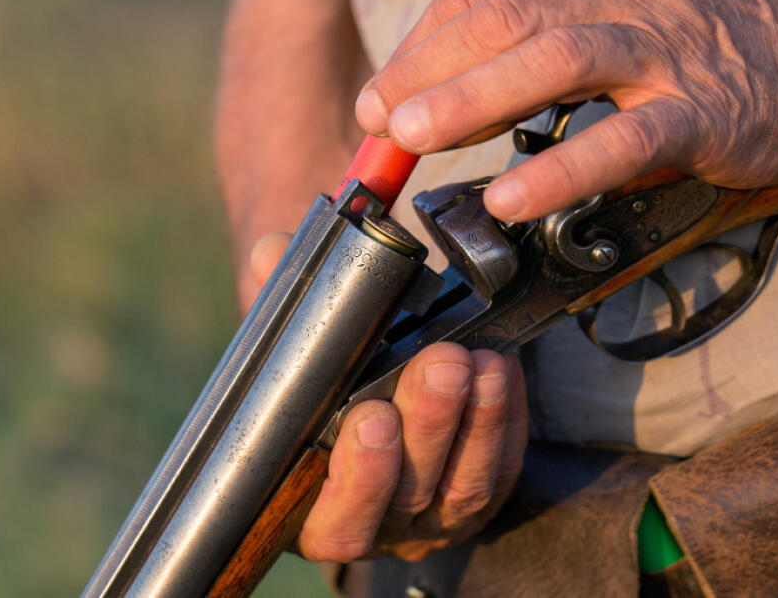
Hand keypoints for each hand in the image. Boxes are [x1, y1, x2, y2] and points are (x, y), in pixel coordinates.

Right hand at [250, 233, 528, 561]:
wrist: (366, 377)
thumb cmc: (319, 377)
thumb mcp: (293, 344)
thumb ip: (281, 303)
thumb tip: (271, 252)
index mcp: (314, 510)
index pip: (336, 524)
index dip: (358, 481)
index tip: (372, 417)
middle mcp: (380, 525)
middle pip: (409, 495)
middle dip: (429, 426)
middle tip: (441, 363)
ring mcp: (435, 515)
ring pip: (465, 486)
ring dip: (476, 421)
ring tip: (477, 361)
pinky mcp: (483, 491)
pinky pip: (503, 466)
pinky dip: (506, 419)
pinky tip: (501, 369)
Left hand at [354, 0, 777, 221]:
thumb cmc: (720, 41)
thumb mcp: (629, 7)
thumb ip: (553, 35)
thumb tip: (461, 87)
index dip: (424, 41)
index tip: (384, 87)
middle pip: (505, 18)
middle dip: (428, 69)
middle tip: (378, 118)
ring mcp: (667, 48)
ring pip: (553, 59)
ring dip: (471, 99)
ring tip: (412, 139)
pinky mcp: (704, 111)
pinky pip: (621, 140)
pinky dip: (560, 168)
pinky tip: (511, 197)